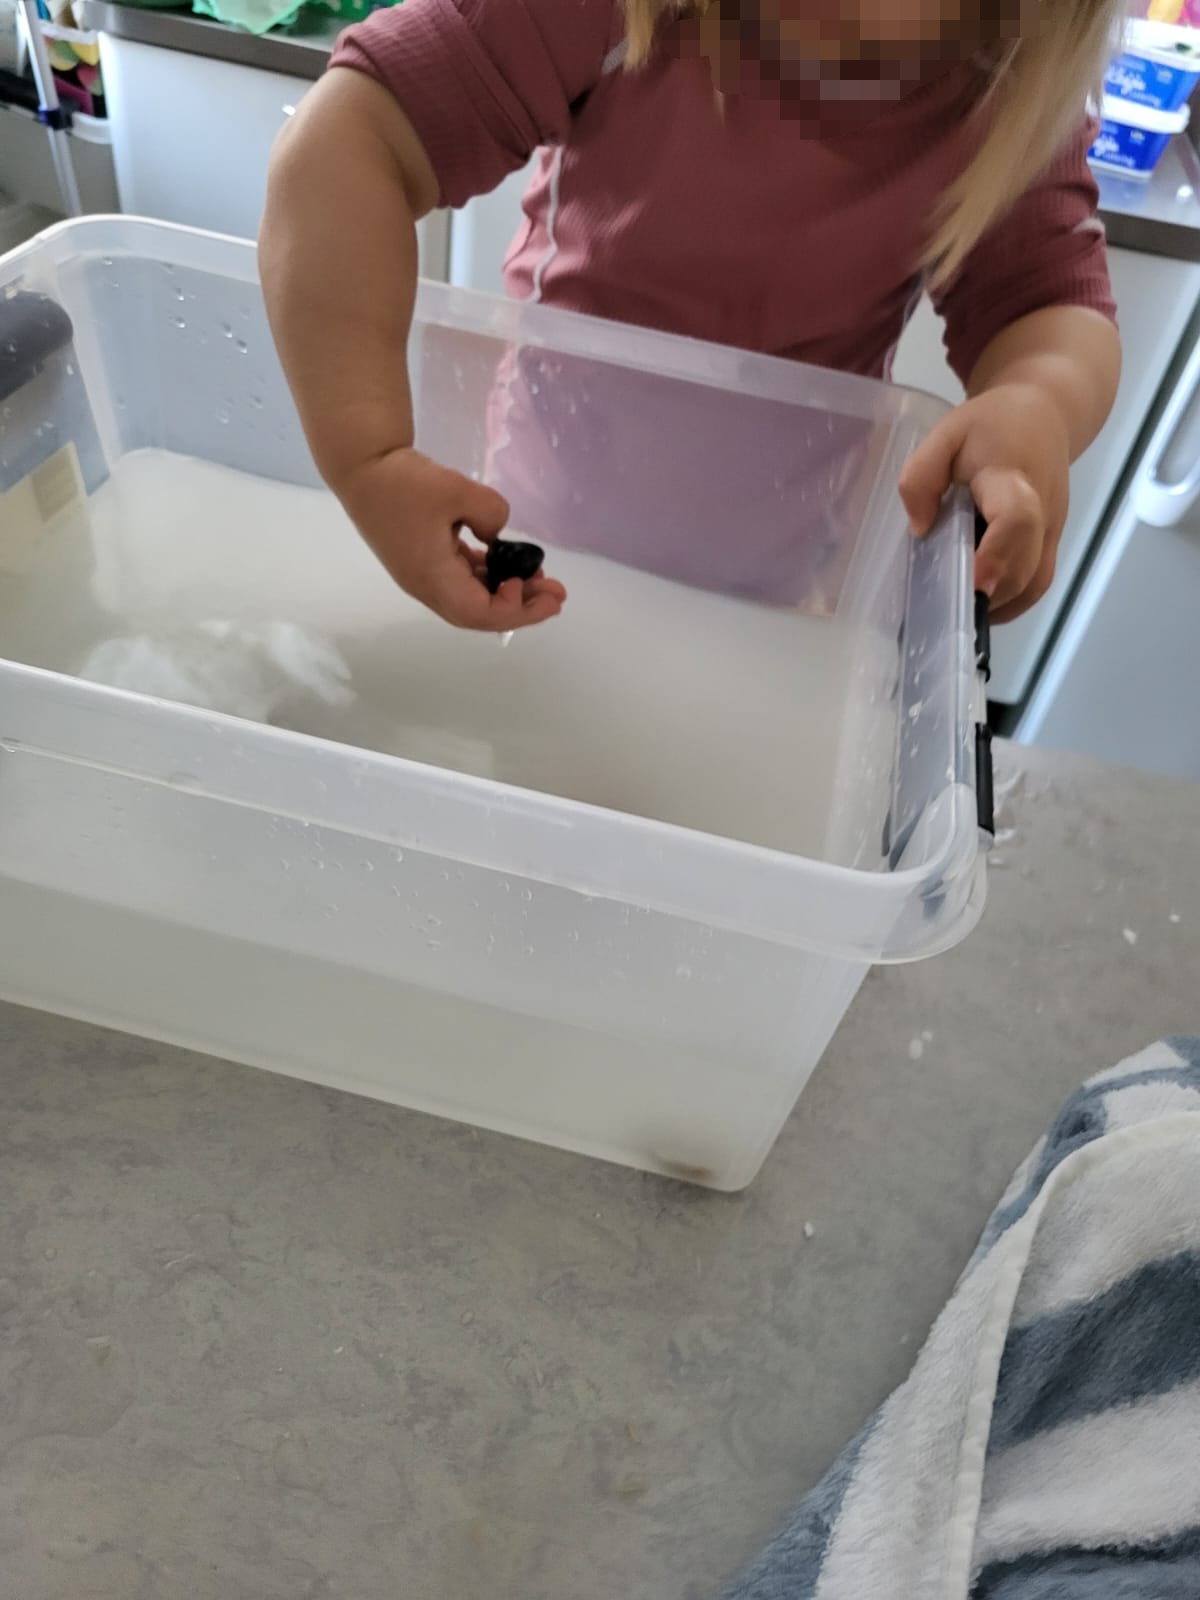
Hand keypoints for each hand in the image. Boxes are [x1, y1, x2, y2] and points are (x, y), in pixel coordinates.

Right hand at [337, 447, 566, 630]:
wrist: (361, 465)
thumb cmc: (403, 482)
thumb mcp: (456, 490)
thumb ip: (491, 513)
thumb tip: (498, 533)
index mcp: (432, 578)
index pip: (478, 614)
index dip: (513, 610)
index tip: (536, 587)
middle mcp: (427, 586)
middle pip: (478, 613)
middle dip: (520, 607)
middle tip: (557, 592)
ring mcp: (424, 574)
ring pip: (471, 597)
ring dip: (507, 591)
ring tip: (540, 578)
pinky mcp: (424, 560)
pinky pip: (462, 579)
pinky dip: (489, 576)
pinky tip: (509, 562)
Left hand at [899, 382, 1070, 622]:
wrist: (1044, 416)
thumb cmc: (989, 426)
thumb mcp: (945, 437)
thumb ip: (922, 478)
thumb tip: (921, 529)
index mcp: (1013, 478)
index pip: (1016, 519)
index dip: (998, 555)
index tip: (974, 583)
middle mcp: (1043, 510)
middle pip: (1026, 564)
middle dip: (990, 592)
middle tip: (950, 605)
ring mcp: (1053, 531)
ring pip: (1035, 582)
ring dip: (999, 603)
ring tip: (960, 605)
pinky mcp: (1052, 543)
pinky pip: (1037, 583)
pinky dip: (1010, 601)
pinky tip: (980, 600)